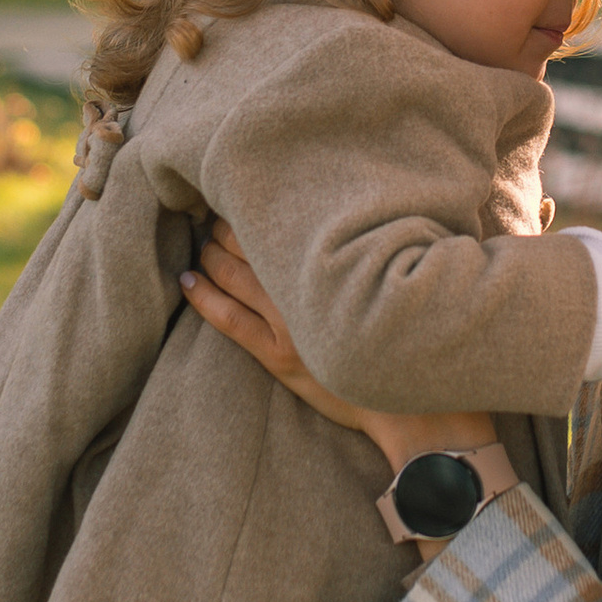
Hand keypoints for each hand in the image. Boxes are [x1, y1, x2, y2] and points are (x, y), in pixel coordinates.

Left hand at [176, 225, 501, 472]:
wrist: (413, 407)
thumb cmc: (410, 338)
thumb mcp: (398, 284)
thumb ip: (372, 253)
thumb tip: (358, 220)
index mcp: (337, 266)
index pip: (285, 223)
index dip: (260, 206)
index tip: (249, 194)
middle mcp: (309, 290)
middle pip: (253, 243)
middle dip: (227, 225)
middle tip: (216, 213)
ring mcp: (289, 324)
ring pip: (232, 275)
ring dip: (210, 254)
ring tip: (201, 242)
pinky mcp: (277, 356)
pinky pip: (227, 318)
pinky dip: (203, 296)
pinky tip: (188, 280)